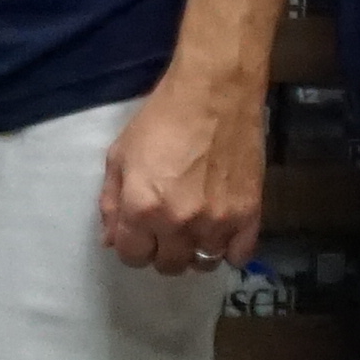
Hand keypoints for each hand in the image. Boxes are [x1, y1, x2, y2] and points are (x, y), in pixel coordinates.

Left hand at [96, 69, 263, 279]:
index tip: (139, 233)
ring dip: (194, 251)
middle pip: (168, 265)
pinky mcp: (249, 215)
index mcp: (141, 208)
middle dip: (161, 250)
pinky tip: (221, 230)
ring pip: (203, 263)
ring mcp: (217, 223)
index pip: (132, 256)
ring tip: (194, 229)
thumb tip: (110, 240)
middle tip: (166, 228)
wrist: (215, 93)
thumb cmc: (161, 119)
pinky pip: (238, 255)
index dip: (132, 246)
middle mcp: (178, 223)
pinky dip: (228, 248)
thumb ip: (111, 202)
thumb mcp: (120, 155)